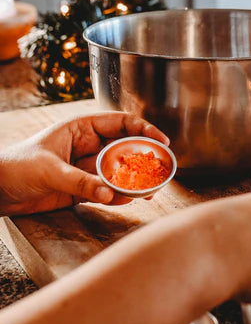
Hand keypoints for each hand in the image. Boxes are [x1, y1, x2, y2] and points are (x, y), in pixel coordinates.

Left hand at [0, 112, 168, 215]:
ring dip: (136, 181)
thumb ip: (80, 180)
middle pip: (126, 149)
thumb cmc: (16, 165)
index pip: (121, 123)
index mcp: (83, 128)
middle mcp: (90, 146)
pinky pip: (107, 190)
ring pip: (120, 172)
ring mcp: (88, 168)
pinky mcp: (84, 188)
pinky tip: (130, 200)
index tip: (162, 141)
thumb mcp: (48, 169)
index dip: (144, 129)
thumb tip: (108, 192)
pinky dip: (119, 196)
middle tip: (162, 170)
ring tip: (151, 191)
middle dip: (145, 159)